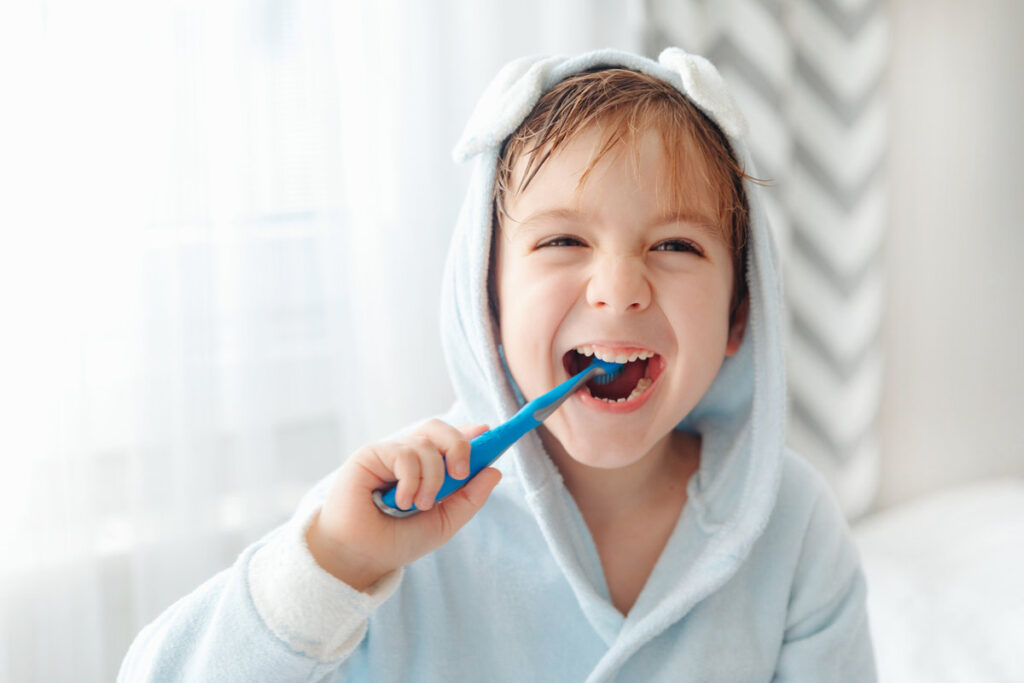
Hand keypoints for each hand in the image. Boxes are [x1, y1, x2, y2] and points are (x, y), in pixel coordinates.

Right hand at [305, 420, 501, 589]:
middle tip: (461, 472)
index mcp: (426, 469)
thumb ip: (469, 498)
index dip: (470, 434)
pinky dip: (411, 480)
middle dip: (458, 445)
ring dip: (432, 477)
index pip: (450, 440)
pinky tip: (400, 502)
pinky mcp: (371, 454)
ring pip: (426, 443)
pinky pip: (405, 453)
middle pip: (439, 429)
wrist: (361, 557)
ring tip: (420, 505)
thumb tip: (494, 470)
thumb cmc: (397, 540)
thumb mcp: (444, 523)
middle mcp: (409, 457)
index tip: (488, 433)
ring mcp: (389, 454)